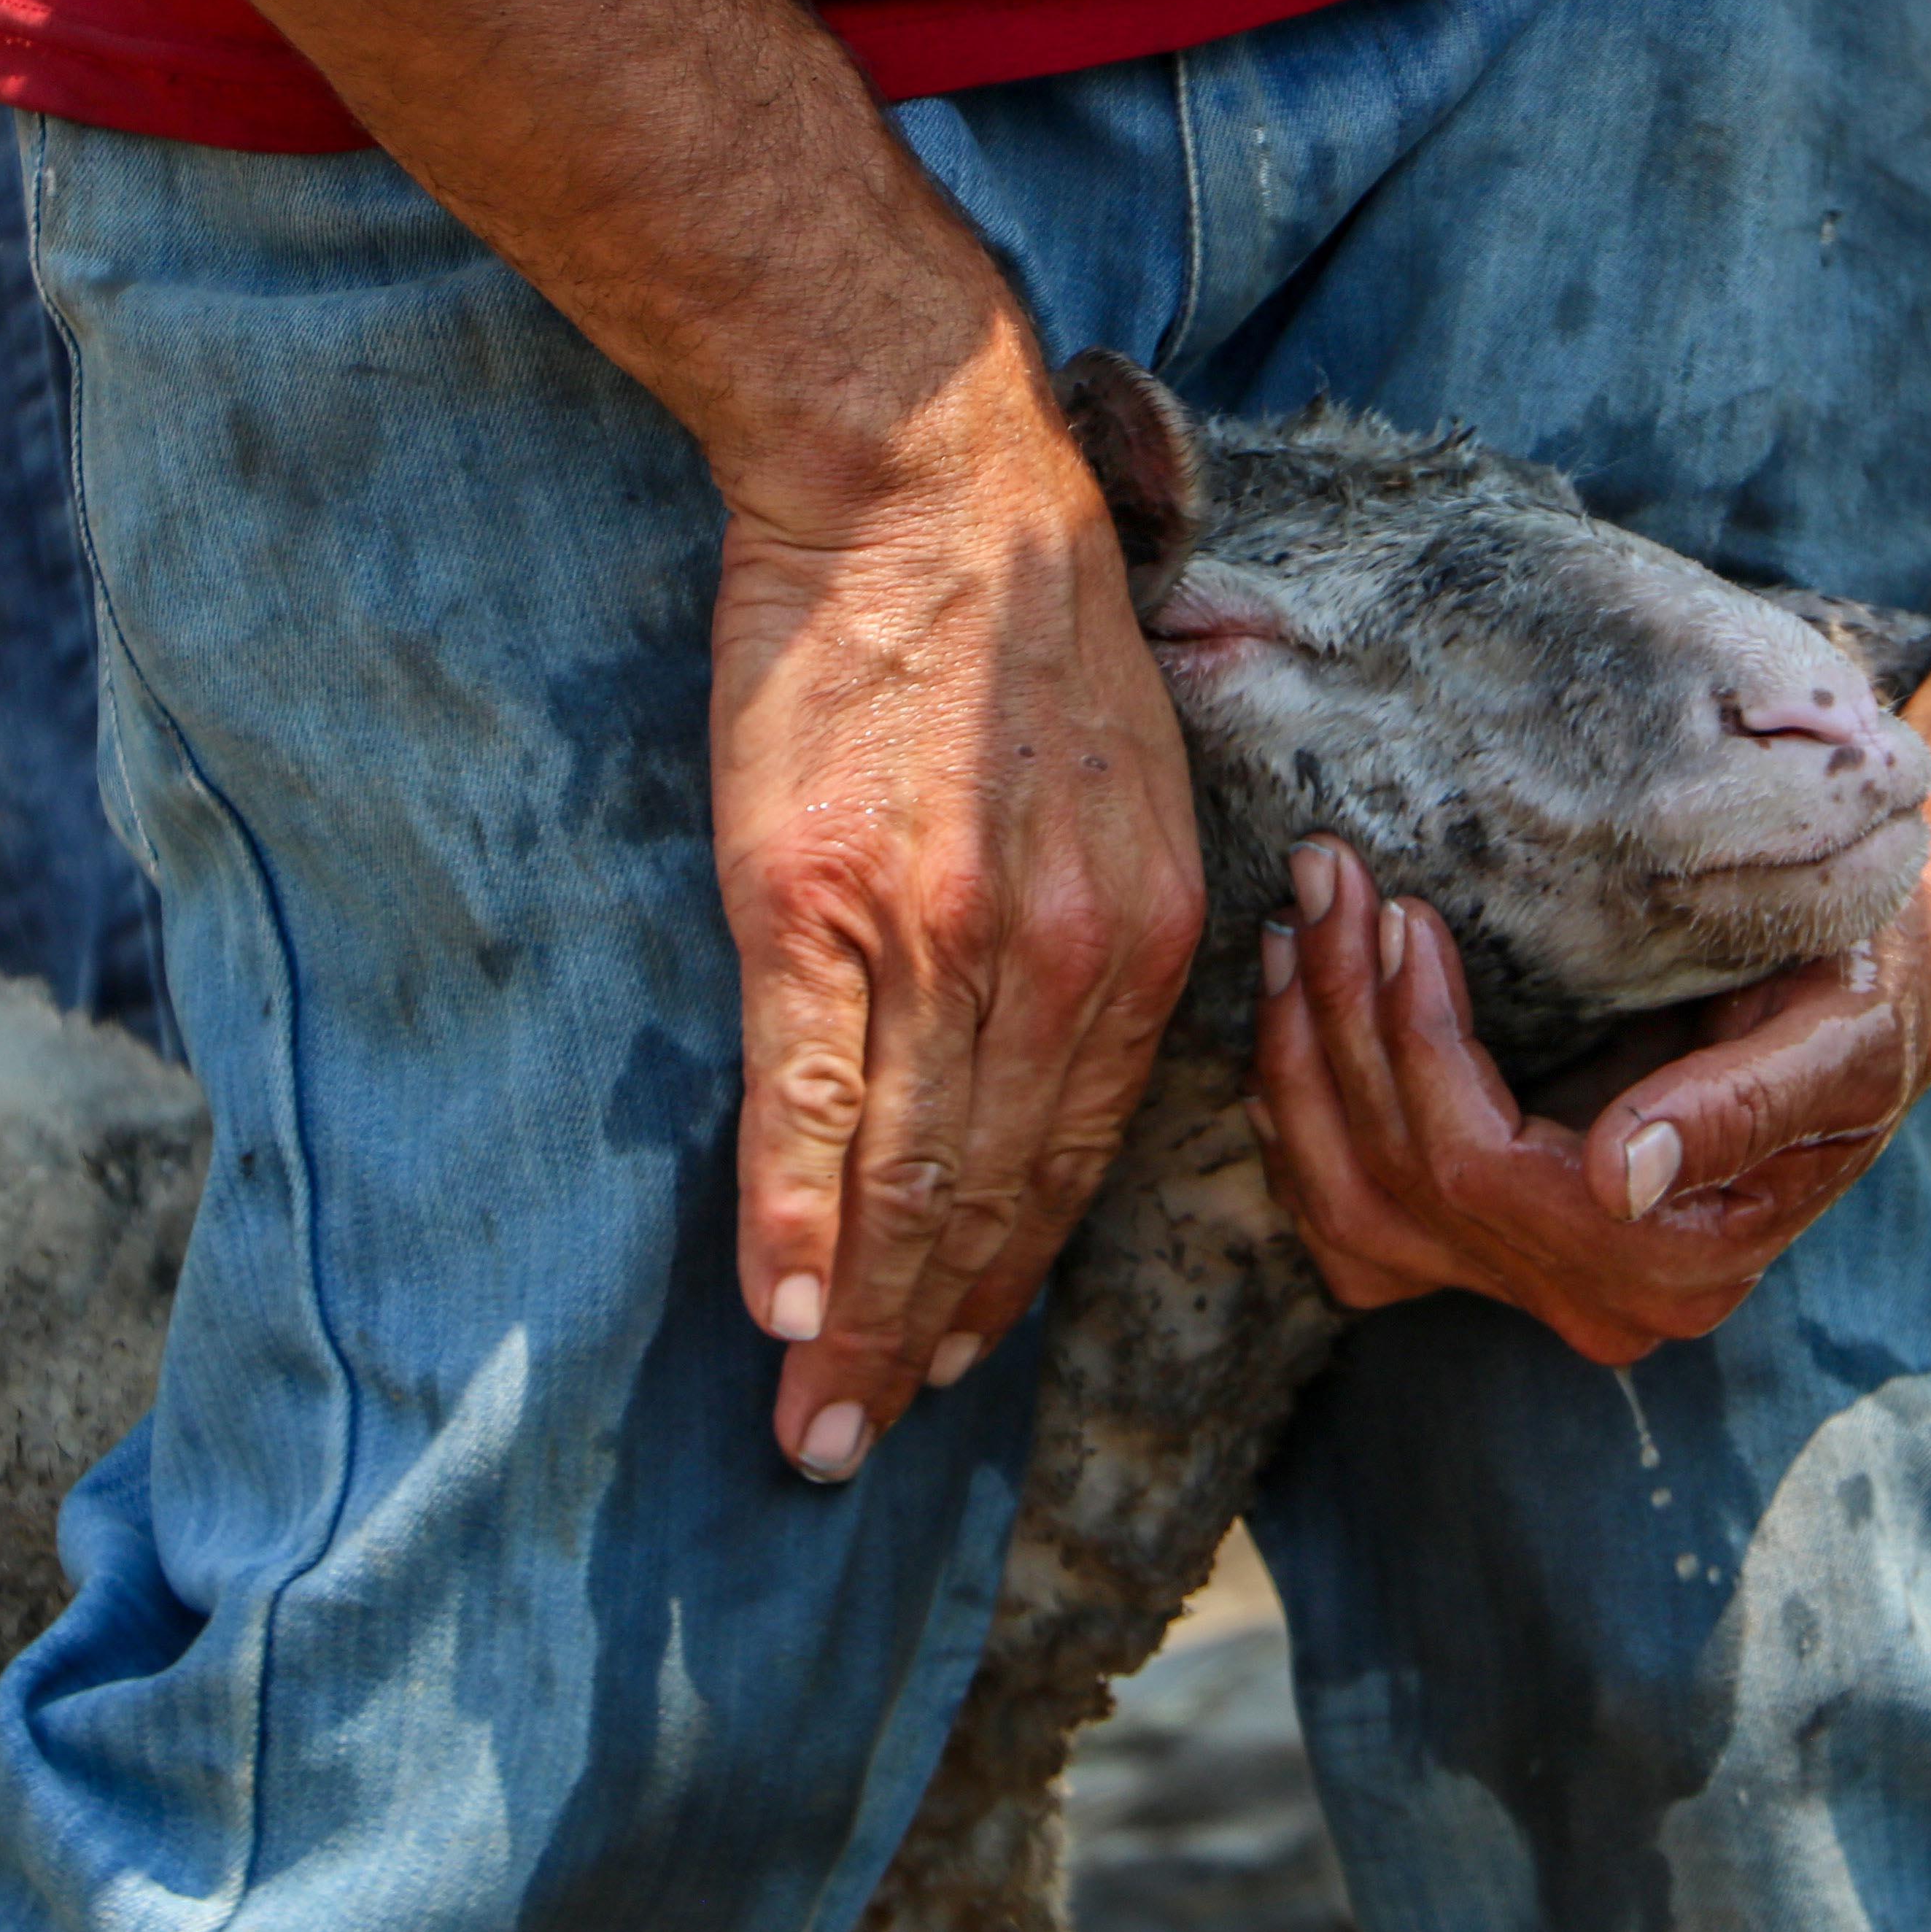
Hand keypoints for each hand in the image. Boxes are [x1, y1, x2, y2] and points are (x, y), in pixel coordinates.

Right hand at [712, 355, 1204, 1480]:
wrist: (926, 483)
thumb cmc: (1016, 630)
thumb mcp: (1120, 796)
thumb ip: (1097, 935)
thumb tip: (1042, 1059)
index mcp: (1145, 940)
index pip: (1073, 1160)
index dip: (1007, 1277)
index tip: (959, 1368)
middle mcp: (1063, 960)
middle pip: (991, 1197)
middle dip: (928, 1341)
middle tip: (863, 1448)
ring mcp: (943, 938)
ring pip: (907, 1174)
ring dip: (861, 1320)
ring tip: (816, 1423)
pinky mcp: (818, 901)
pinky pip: (814, 1099)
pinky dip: (800, 1220)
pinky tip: (785, 1313)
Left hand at [1246, 836, 1930, 1367]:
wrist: (1863, 1001)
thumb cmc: (1861, 996)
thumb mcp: (1842, 1035)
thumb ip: (1745, 1105)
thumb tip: (1619, 1178)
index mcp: (1682, 1262)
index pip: (1487, 1177)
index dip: (1420, 1046)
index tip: (1403, 912)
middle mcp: (1601, 1304)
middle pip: (1402, 1190)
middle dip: (1340, 1027)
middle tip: (1323, 878)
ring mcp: (1538, 1289)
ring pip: (1352, 1216)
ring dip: (1300, 1069)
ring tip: (1296, 932)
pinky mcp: (1493, 1251)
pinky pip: (1352, 1225)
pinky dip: (1303, 1128)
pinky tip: (1291, 1026)